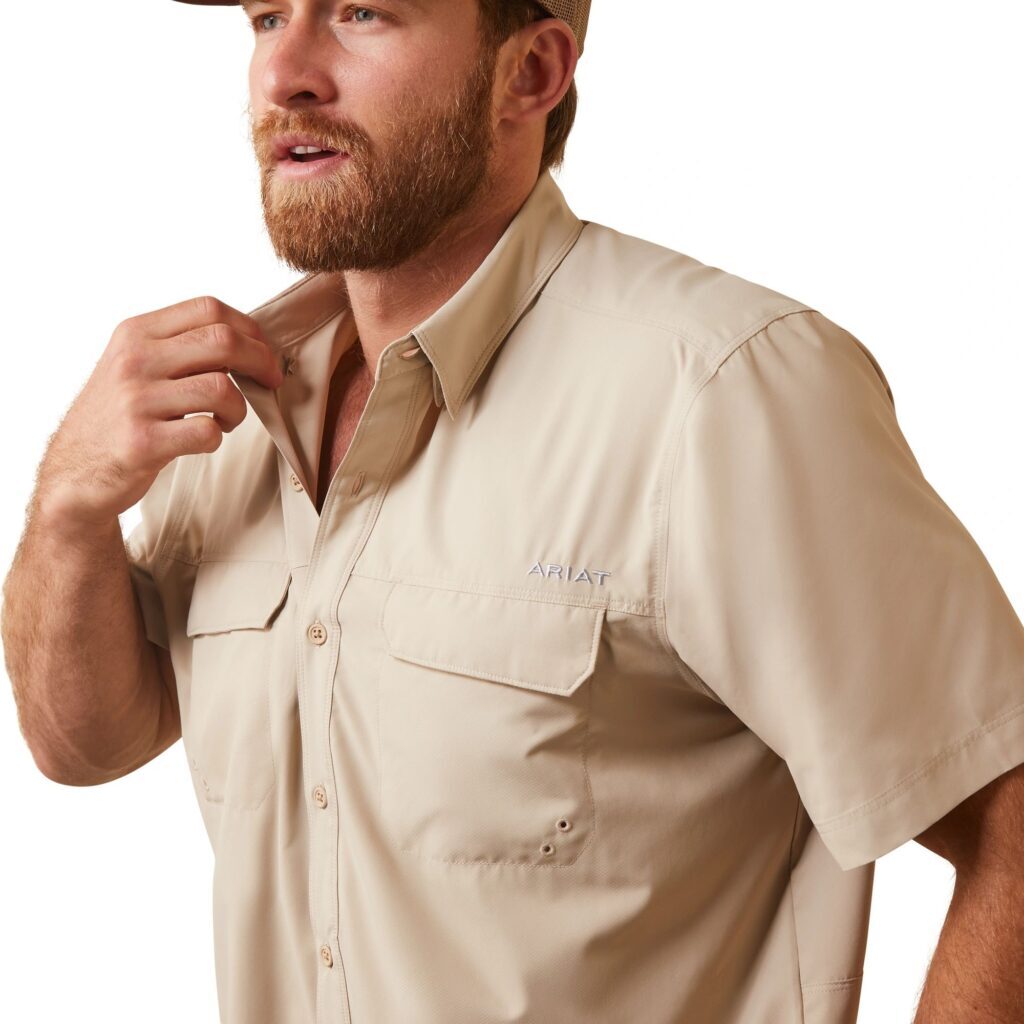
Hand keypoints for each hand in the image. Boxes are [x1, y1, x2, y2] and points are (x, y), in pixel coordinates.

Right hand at [35, 295, 284, 531]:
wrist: (75, 471)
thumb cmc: (118, 417)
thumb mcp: (135, 366)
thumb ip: (180, 347)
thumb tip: (247, 341)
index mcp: (135, 333)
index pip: (208, 309)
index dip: (249, 329)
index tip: (263, 351)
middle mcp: (134, 361)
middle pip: (222, 342)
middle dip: (260, 361)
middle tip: (269, 381)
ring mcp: (136, 401)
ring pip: (222, 389)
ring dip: (239, 408)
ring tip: (226, 419)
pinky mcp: (143, 442)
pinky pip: (209, 431)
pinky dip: (219, 436)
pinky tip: (205, 438)